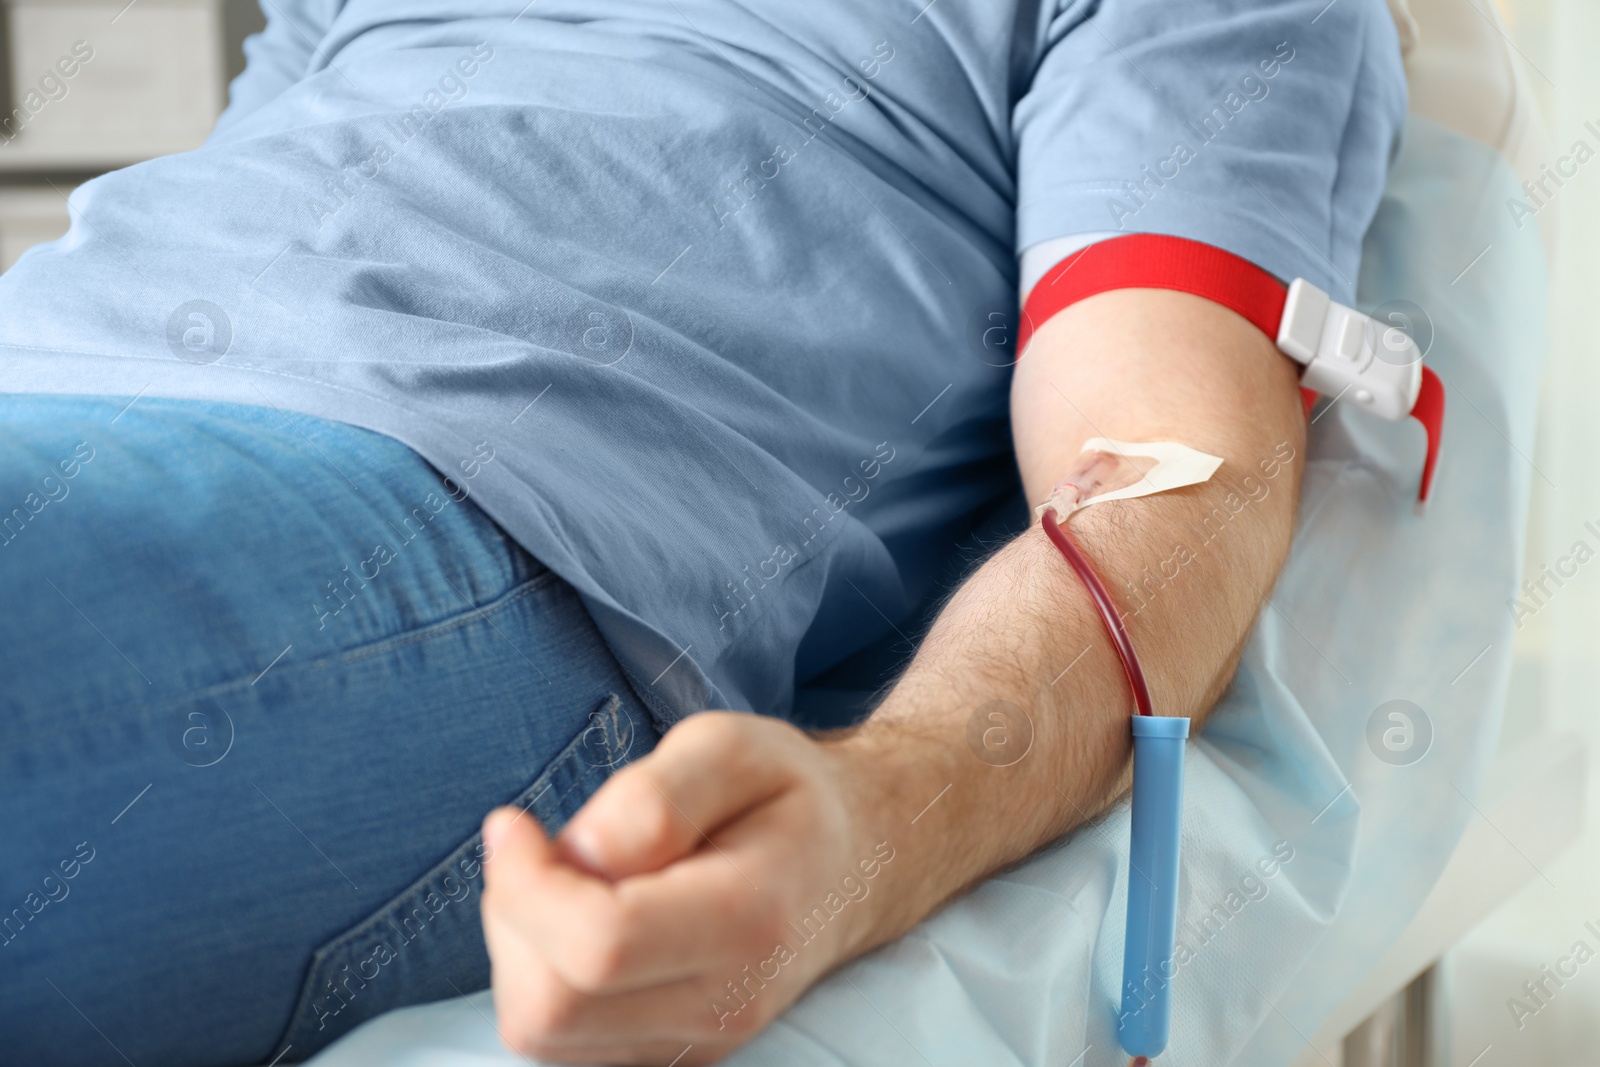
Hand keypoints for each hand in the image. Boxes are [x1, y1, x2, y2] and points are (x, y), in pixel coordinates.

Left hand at [480, 711, 894, 1064]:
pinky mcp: (666, 1056)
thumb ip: (652, 797)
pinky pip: (558, 1040)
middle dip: (513, 916)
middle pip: (550, 1006)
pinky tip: (579, 918)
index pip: (599, 944)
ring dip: (523, 946)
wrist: (849, 864)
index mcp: (749, 920)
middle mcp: (724, 1005)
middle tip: (542, 847)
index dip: (525, 885)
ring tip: (570, 879)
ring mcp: (696, 1044)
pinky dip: (541, 974)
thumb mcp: (728, 747)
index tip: (511, 822)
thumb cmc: (783, 795)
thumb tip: (579, 856)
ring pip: (542, 1030)